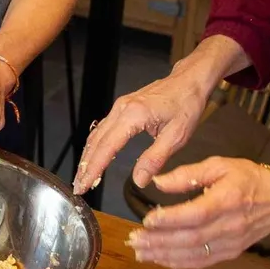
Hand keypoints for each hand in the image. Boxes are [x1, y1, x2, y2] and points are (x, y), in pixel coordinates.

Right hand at [72, 60, 215, 194]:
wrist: (190, 81)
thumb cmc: (187, 105)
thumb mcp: (177, 136)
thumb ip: (155, 159)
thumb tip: (139, 180)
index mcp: (134, 115)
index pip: (107, 147)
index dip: (94, 168)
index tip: (85, 185)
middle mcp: (121, 109)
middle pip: (96, 141)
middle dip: (85, 166)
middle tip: (79, 187)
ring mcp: (120, 106)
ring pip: (96, 134)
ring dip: (88, 156)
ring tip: (84, 176)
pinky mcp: (123, 107)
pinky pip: (103, 128)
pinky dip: (96, 145)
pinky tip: (94, 156)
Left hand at [124, 157, 269, 268]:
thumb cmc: (248, 178)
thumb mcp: (219, 165)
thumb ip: (188, 174)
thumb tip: (158, 182)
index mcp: (227, 200)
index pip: (196, 214)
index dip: (170, 220)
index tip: (147, 219)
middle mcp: (230, 226)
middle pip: (191, 239)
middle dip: (159, 242)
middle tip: (133, 239)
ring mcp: (231, 243)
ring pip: (194, 254)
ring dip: (164, 255)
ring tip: (139, 252)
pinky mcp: (230, 253)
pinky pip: (202, 262)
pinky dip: (179, 263)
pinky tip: (160, 259)